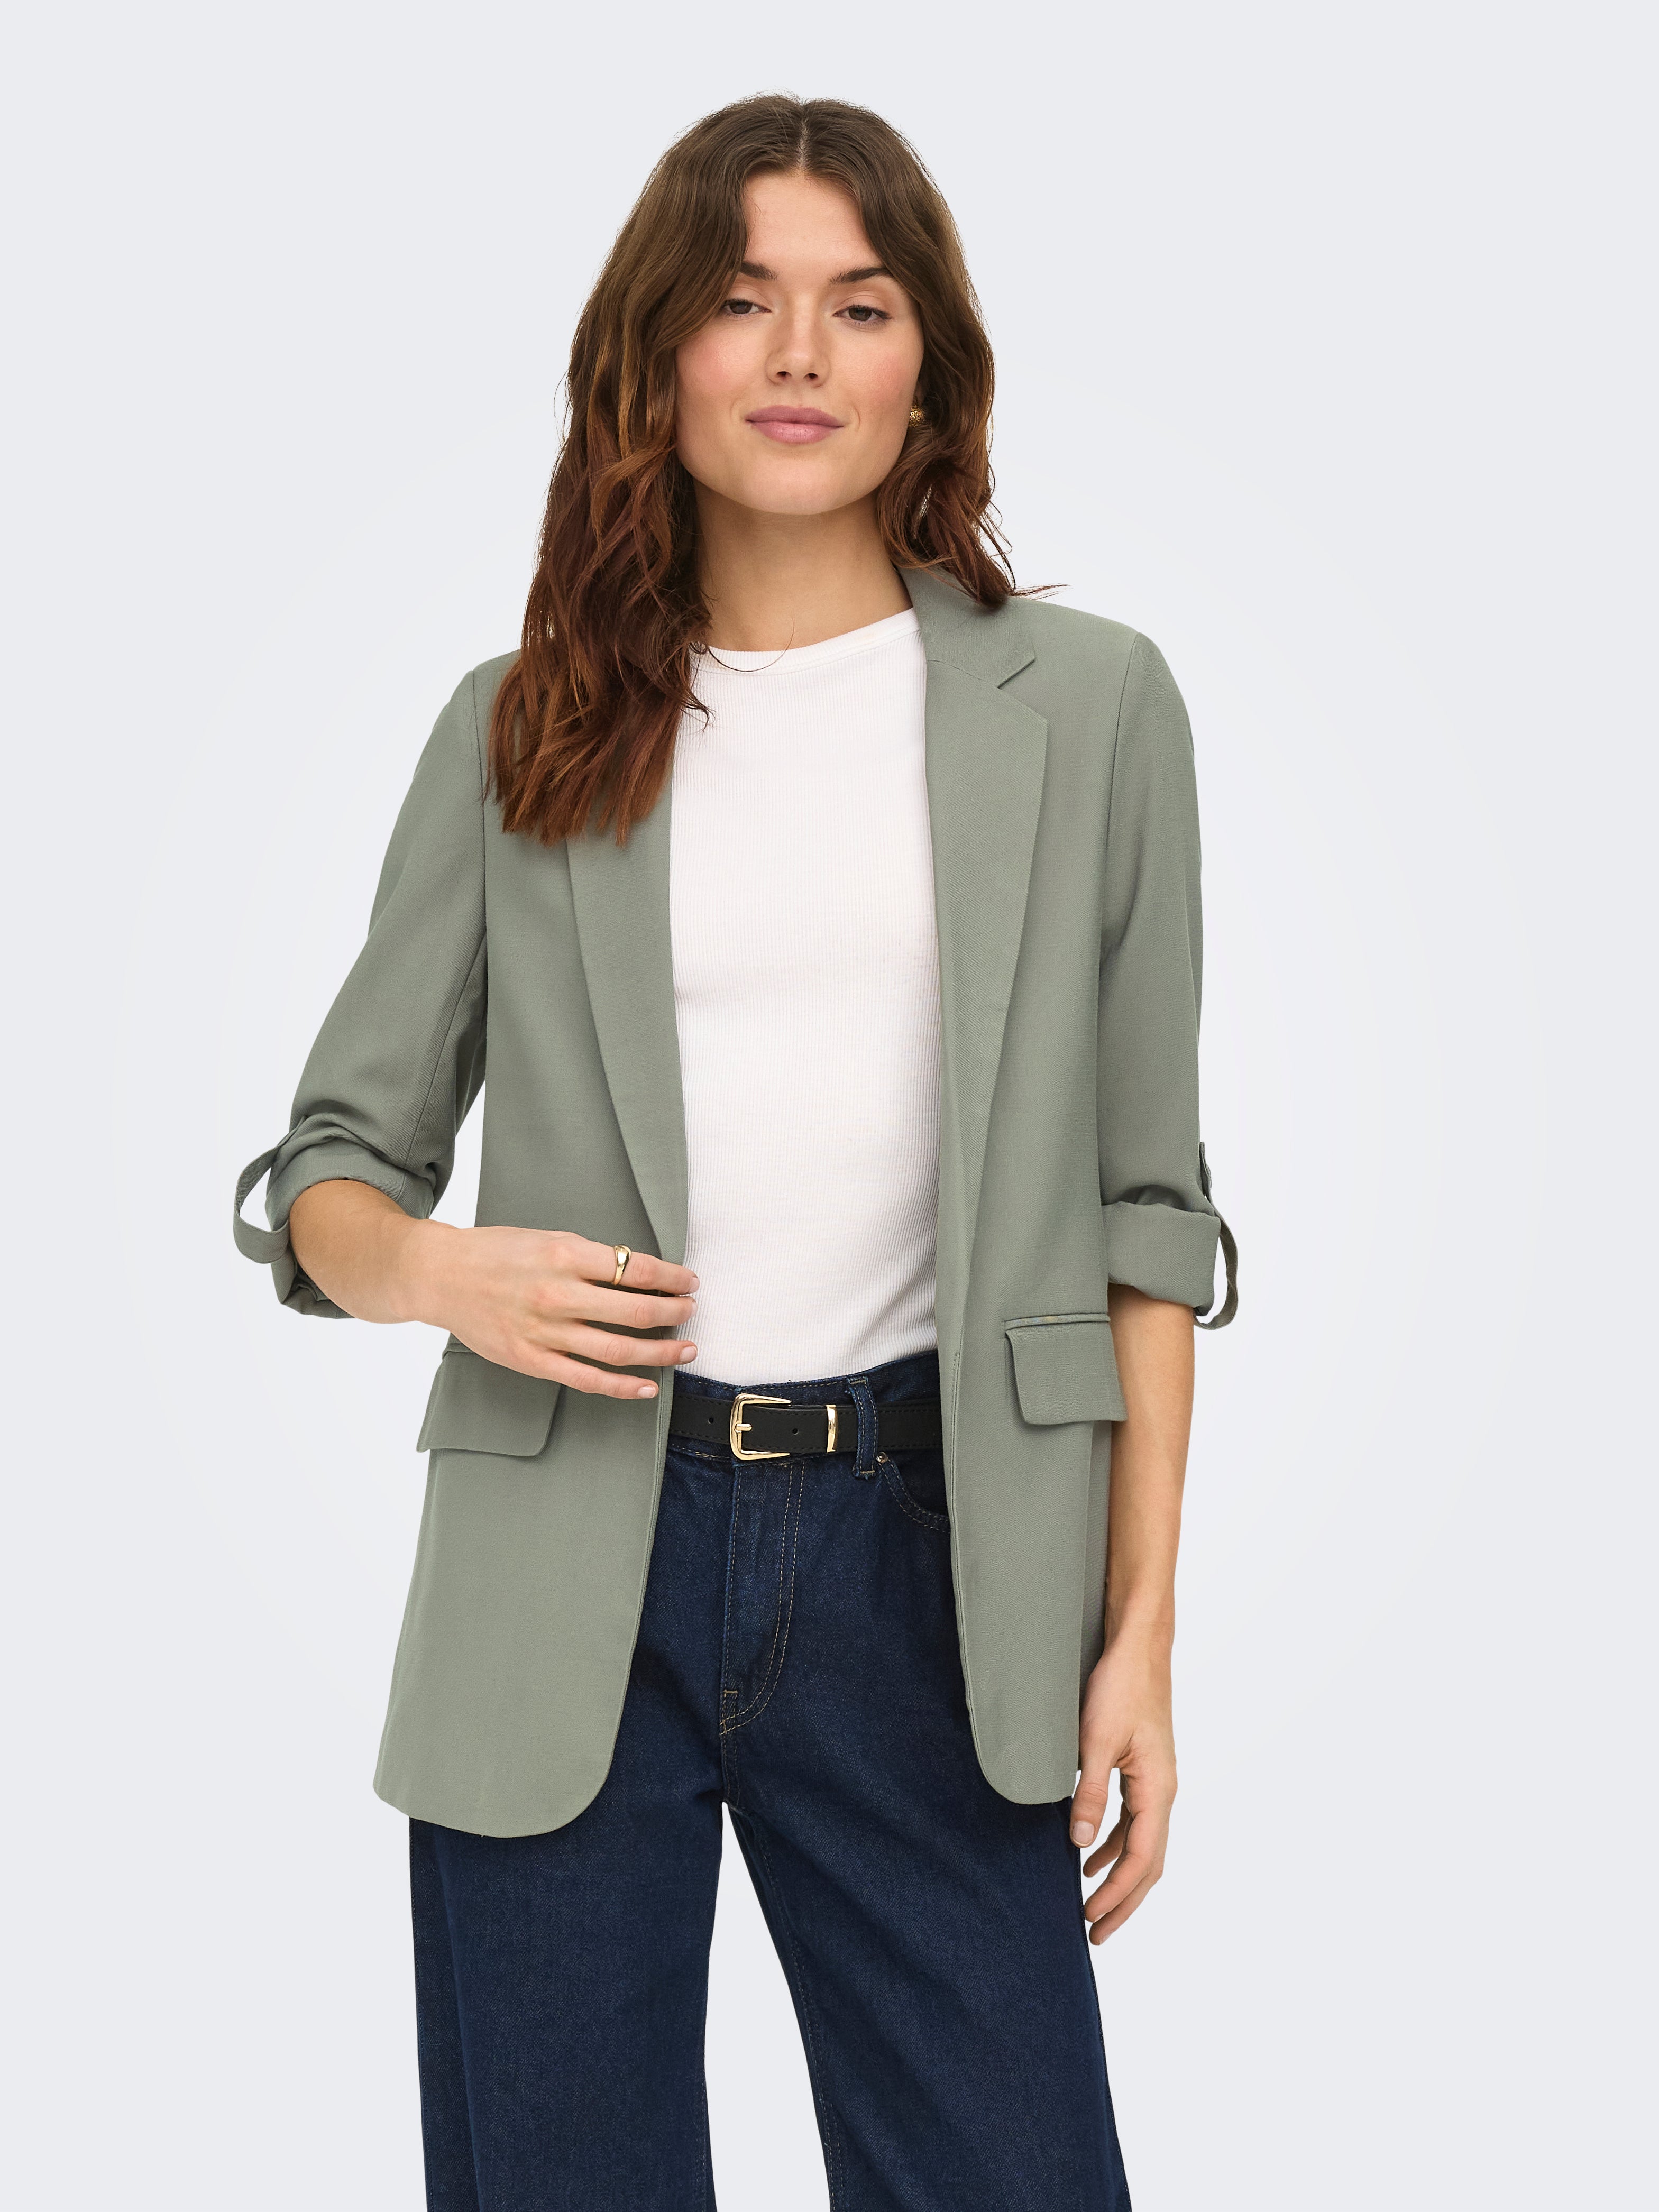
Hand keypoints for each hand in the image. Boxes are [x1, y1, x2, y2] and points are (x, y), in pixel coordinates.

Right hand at [408, 1223, 697, 1399]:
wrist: (442, 1275)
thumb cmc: (497, 1253)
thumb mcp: (548, 1239)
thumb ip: (589, 1258)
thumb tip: (639, 1274)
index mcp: (565, 1255)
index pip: (634, 1268)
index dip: (670, 1277)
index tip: (689, 1282)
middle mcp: (557, 1294)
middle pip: (634, 1310)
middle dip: (673, 1312)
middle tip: (691, 1311)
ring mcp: (545, 1331)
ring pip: (618, 1350)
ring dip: (660, 1351)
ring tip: (685, 1348)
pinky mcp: (532, 1360)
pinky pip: (587, 1380)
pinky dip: (622, 1386)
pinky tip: (647, 1386)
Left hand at [1069, 1636, 1176, 1942]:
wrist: (1138, 1647)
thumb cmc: (1120, 1687)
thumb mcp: (1096, 1741)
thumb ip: (1089, 1793)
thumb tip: (1079, 1843)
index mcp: (1157, 1790)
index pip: (1142, 1860)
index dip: (1117, 1895)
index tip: (1090, 1921)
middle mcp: (1163, 1792)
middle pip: (1149, 1863)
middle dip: (1123, 1900)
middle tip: (1095, 1934)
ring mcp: (1155, 1782)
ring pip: (1143, 1845)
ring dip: (1119, 1876)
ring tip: (1092, 1904)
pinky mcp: (1144, 1770)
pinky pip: (1134, 1822)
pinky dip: (1115, 1844)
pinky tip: (1091, 1852)